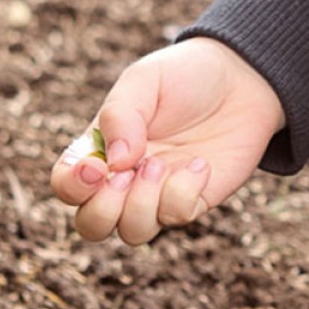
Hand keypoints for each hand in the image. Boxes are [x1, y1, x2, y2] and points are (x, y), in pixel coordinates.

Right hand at [48, 37, 284, 245]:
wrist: (241, 78)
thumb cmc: (184, 76)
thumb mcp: (144, 80)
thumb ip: (120, 115)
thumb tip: (114, 164)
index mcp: (101, 148)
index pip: (67, 184)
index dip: (71, 186)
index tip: (96, 168)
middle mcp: (124, 179)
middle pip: (91, 225)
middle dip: (103, 209)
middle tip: (130, 172)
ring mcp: (158, 194)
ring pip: (132, 232)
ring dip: (142, 204)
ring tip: (160, 164)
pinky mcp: (193, 200)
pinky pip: (176, 217)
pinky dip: (183, 192)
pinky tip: (199, 163)